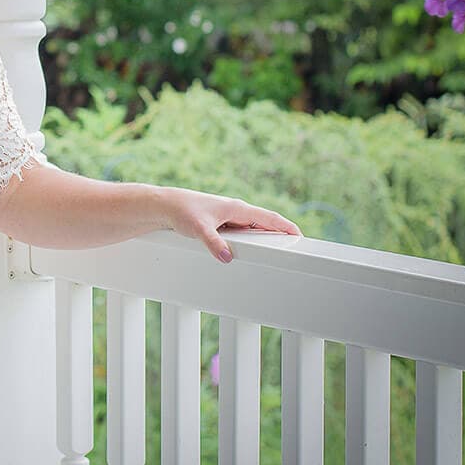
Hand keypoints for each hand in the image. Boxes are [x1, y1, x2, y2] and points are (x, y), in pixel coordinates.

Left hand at [159, 187, 300, 262]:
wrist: (164, 206)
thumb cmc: (181, 210)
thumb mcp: (199, 229)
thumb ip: (213, 243)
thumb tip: (227, 257)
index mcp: (237, 208)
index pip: (270, 217)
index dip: (287, 227)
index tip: (301, 237)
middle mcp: (236, 211)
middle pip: (265, 224)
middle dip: (280, 236)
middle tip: (294, 251)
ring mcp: (229, 218)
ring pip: (254, 230)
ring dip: (265, 239)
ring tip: (278, 254)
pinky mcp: (221, 224)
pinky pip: (242, 234)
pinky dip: (251, 242)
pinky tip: (252, 252)